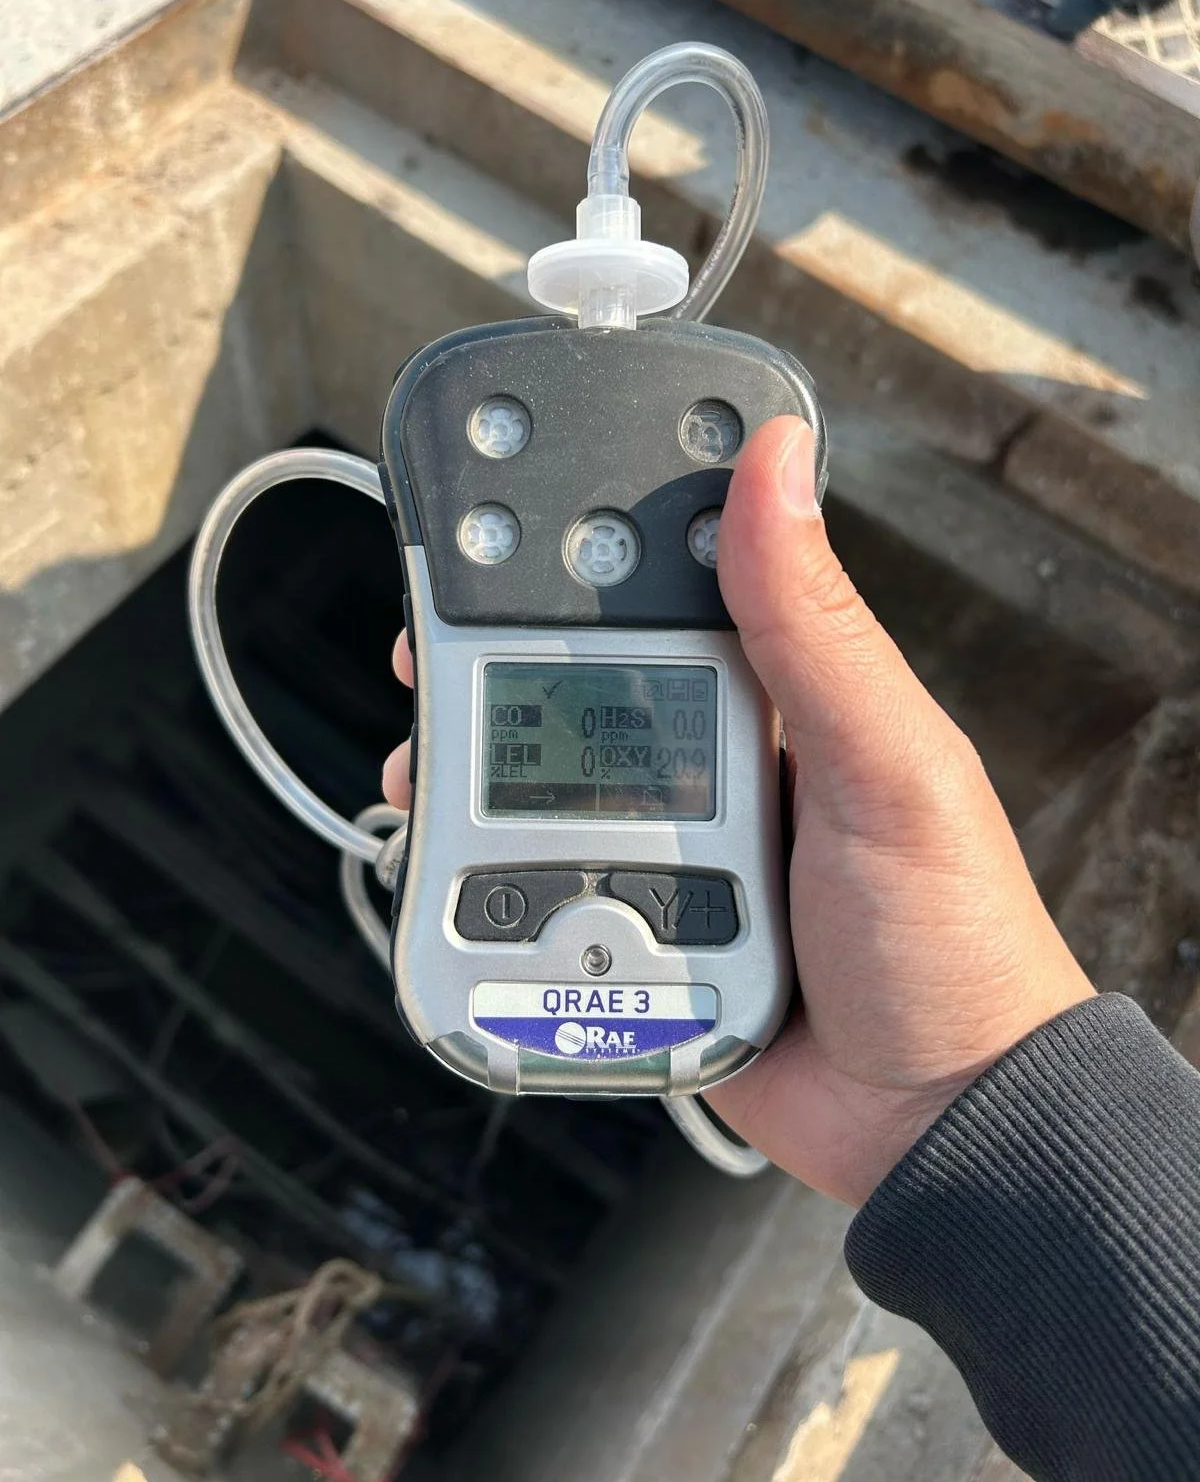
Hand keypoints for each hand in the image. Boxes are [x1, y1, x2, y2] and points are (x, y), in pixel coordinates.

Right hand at [382, 417, 1093, 1207]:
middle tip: (429, 643)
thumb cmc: (945, 939)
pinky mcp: (639, 926)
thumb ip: (816, 626)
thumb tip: (775, 462)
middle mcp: (717, 759)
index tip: (507, 518)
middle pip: (582, 684)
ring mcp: (672, 844)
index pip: (670, 590)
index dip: (588, 548)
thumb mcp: (887, 767)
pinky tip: (447, 853)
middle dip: (497, 657)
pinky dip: (488, 867)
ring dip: (476, 768)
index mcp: (783, 695)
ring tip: (422, 762)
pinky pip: (544, 882)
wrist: (930, 1125)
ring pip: (545, 783)